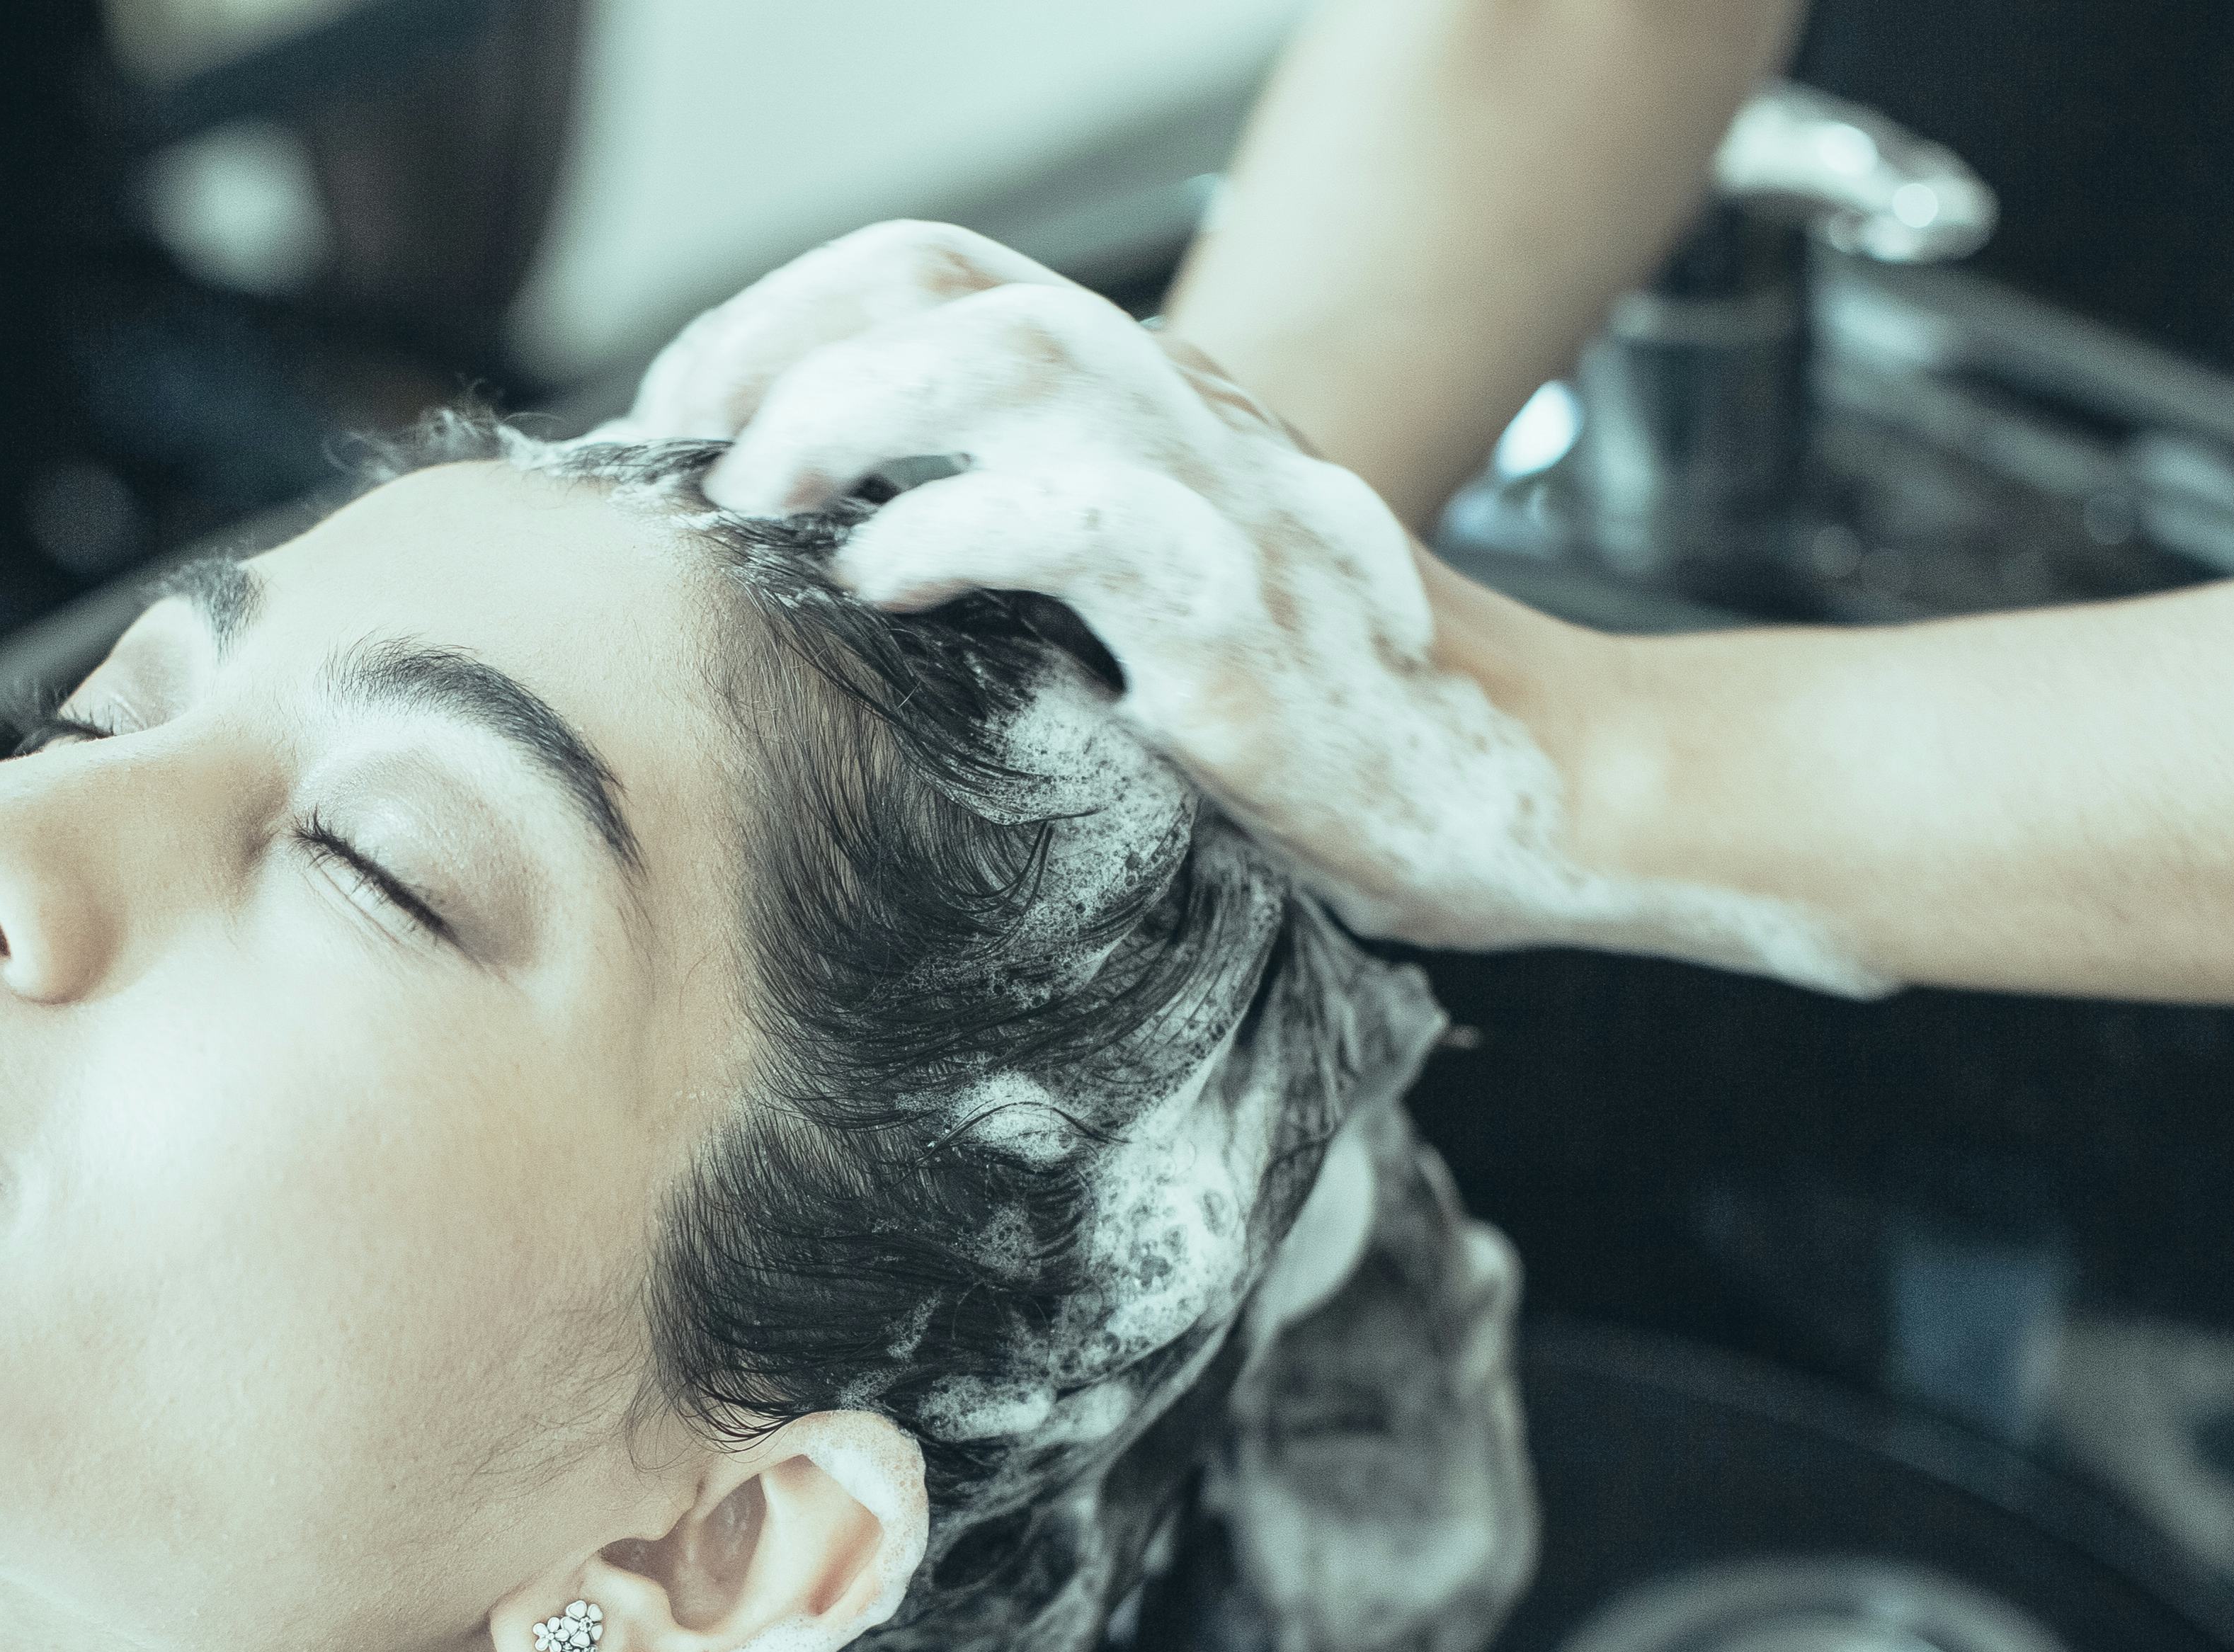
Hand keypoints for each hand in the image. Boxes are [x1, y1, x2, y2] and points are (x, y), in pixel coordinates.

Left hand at [612, 221, 1880, 989]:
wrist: (1545, 793)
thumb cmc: (1336, 732)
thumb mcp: (1163, 618)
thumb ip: (1040, 569)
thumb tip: (839, 579)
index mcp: (1155, 412)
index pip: (943, 277)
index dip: (788, 315)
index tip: (688, 413)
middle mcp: (1189, 425)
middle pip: (952, 283)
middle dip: (784, 339)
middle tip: (690, 446)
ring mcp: (1228, 513)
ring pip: (1019, 357)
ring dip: (849, 406)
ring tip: (753, 493)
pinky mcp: (1250, 631)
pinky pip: (1089, 525)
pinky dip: (958, 528)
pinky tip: (877, 583)